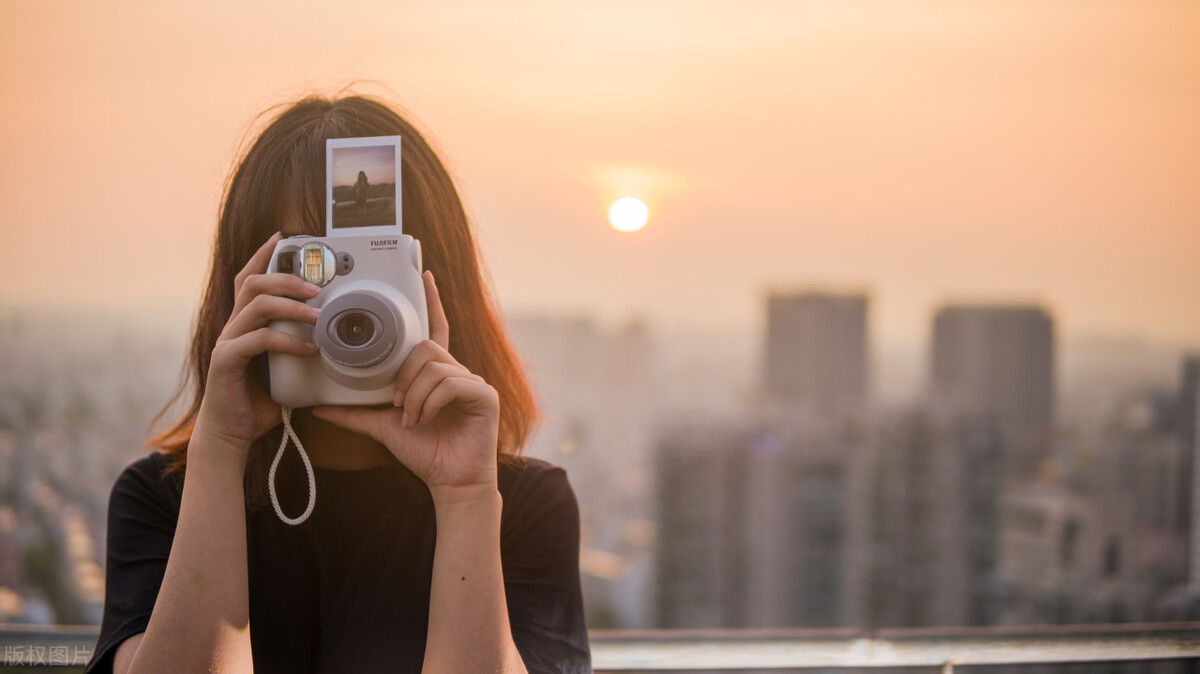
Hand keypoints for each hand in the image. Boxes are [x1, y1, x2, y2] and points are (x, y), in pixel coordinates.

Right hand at [194, 232, 321, 457]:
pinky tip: (308, 350)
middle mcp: (232, 328)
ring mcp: (226, 343)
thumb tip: (328, 337)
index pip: (248, 280)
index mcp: (243, 324)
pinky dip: (287, 342)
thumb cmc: (257, 402)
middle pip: (251, 284)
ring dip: (291, 306)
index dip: (262, 256)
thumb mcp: (282, 368)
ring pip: (256, 306)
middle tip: (315, 287)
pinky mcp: (226, 362)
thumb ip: (295, 347)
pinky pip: (258, 341)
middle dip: (285, 277)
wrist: (232, 434)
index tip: (282, 238)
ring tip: (318, 316)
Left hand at [312, 271, 500, 498]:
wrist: (449, 482)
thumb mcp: (381, 427)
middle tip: (397, 405)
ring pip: (433, 365)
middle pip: (425, 348)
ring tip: (410, 418)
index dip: (430, 302)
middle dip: (404, 376)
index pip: (434, 329)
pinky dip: (429, 404)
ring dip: (414, 395)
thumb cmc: (423, 452)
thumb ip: (353, 413)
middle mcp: (458, 372)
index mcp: (437, 374)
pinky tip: (424, 421)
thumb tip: (318, 406)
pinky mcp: (484, 395)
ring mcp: (474, 382)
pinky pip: (448, 384)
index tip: (424, 275)